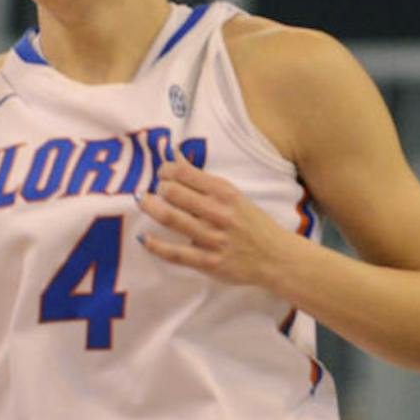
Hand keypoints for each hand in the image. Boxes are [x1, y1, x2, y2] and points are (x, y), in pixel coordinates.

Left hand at [135, 156, 293, 287]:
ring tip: (143, 203)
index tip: (162, 173)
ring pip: (170, 218)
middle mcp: (218, 213)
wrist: (276, 258)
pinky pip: (174, 253)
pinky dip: (155, 245)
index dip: (165, 170)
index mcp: (225, 193)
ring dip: (150, 208)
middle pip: (173, 192)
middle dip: (158, 188)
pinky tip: (144, 238)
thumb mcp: (235, 197)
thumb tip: (175, 157)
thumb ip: (205, 182)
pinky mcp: (208, 262)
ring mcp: (212, 238)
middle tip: (154, 191)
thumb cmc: (253, 224)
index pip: (184, 173)